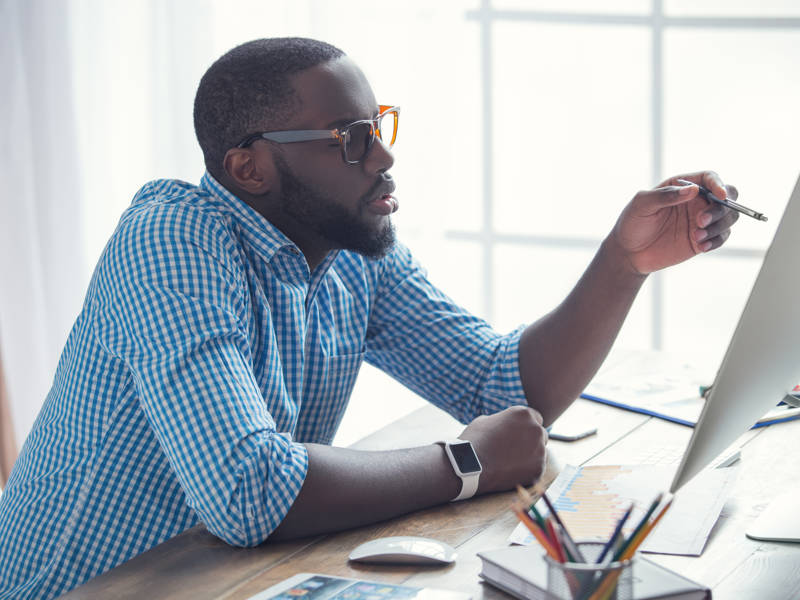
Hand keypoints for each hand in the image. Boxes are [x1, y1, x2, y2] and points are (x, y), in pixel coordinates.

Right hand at [459, 405, 547, 493]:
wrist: (469, 465)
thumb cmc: (474, 440)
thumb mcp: (485, 421)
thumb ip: (502, 420)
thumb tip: (505, 424)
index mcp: (524, 414)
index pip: (536, 418)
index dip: (527, 427)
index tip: (519, 435)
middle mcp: (536, 429)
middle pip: (541, 435)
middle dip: (531, 441)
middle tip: (515, 450)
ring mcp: (540, 450)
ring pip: (540, 453)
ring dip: (530, 457)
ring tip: (509, 463)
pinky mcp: (539, 469)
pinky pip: (536, 469)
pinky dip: (527, 472)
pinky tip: (511, 473)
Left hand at [612, 171, 739, 274]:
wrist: (628, 252)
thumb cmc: (632, 222)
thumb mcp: (642, 204)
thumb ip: (665, 195)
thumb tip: (693, 190)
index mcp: (683, 186)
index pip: (710, 178)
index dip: (719, 184)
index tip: (720, 195)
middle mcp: (696, 201)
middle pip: (728, 197)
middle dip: (722, 208)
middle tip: (700, 221)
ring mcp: (701, 220)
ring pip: (729, 217)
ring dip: (718, 226)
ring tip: (696, 237)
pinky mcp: (702, 239)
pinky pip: (721, 237)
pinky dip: (716, 241)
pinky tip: (701, 247)